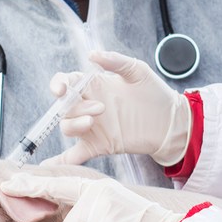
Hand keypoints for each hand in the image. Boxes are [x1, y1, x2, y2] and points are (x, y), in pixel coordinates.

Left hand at [1, 174, 184, 221]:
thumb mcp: (113, 215)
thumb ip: (89, 211)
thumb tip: (65, 218)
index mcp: (98, 188)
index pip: (60, 182)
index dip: (33, 184)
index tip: (8, 182)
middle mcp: (98, 190)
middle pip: (59, 201)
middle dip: (41, 201)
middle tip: (17, 193)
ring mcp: (101, 203)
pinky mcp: (104, 221)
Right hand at [46, 51, 190, 165]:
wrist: (171, 121)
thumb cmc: (155, 93)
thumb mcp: (137, 71)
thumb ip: (115, 61)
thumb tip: (92, 54)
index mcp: (94, 86)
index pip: (66, 82)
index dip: (58, 84)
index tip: (61, 90)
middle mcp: (88, 106)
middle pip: (65, 106)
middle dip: (75, 106)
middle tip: (100, 108)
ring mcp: (92, 127)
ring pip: (67, 127)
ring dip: (74, 124)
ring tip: (93, 121)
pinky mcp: (99, 146)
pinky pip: (74, 155)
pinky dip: (61, 162)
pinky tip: (49, 166)